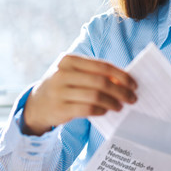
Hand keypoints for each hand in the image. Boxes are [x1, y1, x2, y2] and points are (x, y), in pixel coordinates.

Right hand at [21, 54, 136, 135]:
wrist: (36, 104)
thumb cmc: (62, 86)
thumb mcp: (72, 73)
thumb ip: (93, 74)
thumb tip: (122, 81)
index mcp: (69, 60)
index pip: (102, 66)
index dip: (121, 75)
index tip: (133, 83)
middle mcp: (62, 73)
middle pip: (100, 81)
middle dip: (120, 90)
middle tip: (132, 98)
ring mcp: (60, 91)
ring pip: (95, 96)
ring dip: (112, 102)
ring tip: (120, 106)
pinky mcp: (60, 108)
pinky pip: (87, 109)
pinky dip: (101, 110)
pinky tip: (106, 111)